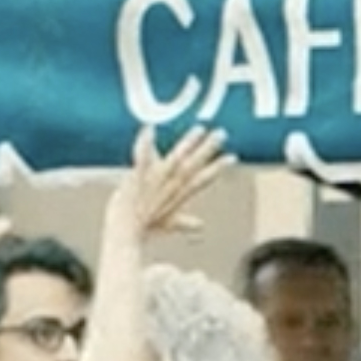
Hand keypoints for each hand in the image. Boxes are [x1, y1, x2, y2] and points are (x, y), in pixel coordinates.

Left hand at [123, 124, 228, 238]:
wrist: (127, 232)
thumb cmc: (145, 227)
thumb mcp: (169, 224)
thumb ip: (185, 222)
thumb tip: (200, 226)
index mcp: (179, 194)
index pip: (203, 178)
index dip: (218, 167)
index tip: (233, 157)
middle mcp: (172, 185)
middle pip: (195, 164)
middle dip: (209, 148)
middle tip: (222, 133)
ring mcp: (156, 180)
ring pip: (177, 158)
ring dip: (189, 143)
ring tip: (200, 129)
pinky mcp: (139, 176)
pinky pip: (144, 156)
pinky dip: (146, 143)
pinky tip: (150, 129)